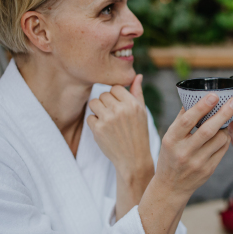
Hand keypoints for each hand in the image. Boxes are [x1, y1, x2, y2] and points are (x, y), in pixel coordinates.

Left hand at [87, 74, 153, 217]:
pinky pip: (90, 117)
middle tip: (113, 116)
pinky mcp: (98, 129)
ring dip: (98, 111)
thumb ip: (137, 93)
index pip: (115, 87)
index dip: (115, 96)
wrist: (133, 159)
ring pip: (94, 103)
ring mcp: (108, 119)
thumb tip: (138, 75)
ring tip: (107, 121)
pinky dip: (94, 123)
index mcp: (133, 104)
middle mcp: (121, 109)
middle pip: (103, 94)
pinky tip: (104, 131)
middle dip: (106, 104)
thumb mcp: (142, 113)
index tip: (119, 106)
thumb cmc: (138, 134)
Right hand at [151, 93, 232, 199]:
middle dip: (224, 113)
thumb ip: (181, 119)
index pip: (188, 120)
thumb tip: (194, 98)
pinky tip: (223, 134)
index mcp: (172, 140)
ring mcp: (198, 162)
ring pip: (220, 139)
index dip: (202, 107)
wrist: (171, 187)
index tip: (214, 95)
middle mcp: (184, 152)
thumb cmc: (170, 156)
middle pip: (208, 130)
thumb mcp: (169, 138)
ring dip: (226, 127)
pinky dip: (225, 139)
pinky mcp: (208, 170)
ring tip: (225, 120)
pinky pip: (223, 149)